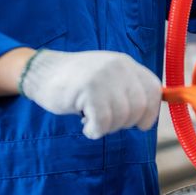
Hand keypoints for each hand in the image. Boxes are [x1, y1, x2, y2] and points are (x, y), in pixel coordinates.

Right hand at [19, 49, 161, 138]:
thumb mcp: (108, 76)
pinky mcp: (89, 90)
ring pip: (121, 117)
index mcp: (126, 63)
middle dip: (125, 123)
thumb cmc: (76, 81)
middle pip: (139, 107)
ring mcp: (104, 77)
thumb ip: (127, 90)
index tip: (139, 125)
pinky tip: (86, 126)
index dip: (150, 112)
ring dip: (108, 128)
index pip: (153, 89)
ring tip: (92, 119)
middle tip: (107, 121)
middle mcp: (119, 67)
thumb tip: (146, 117)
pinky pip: (103, 123)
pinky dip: (95, 131)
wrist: (42, 71)